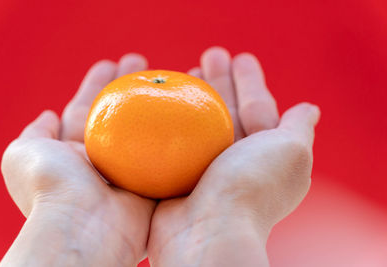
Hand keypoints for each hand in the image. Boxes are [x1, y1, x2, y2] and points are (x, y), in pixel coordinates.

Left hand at [0, 55, 154, 266]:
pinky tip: (182, 105)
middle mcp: (104, 158)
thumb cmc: (51, 187)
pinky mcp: (153, 178)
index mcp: (75, 151)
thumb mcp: (23, 153)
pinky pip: (166, 148)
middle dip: (127, 85)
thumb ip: (35, 132)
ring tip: (163, 72)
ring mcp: (130, 167)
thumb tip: (47, 114)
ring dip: (153, 99)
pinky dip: (174, 127)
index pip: (87, 109)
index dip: (96, 85)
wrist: (84, 226)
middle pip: (118, 112)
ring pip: (144, 125)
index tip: (109, 64)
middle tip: (139, 61)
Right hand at [147, 47, 319, 266]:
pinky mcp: (176, 173)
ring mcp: (203, 167)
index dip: (251, 82)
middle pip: (226, 110)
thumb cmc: (252, 187)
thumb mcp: (291, 152)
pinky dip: (170, 118)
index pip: (257, 107)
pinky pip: (173, 138)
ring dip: (194, 94)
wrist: (208, 232)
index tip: (239, 57)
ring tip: (185, 69)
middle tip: (209, 55)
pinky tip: (162, 99)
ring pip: (198, 122)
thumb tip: (310, 109)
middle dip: (220, 81)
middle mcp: (233, 160)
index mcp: (262, 153)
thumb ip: (298, 128)